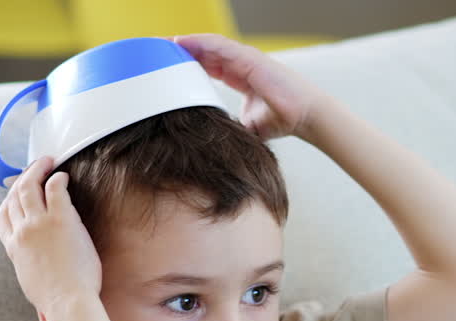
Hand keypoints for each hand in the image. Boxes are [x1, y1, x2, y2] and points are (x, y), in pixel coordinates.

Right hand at [0, 156, 101, 316]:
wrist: (67, 302)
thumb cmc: (56, 300)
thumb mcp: (31, 281)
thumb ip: (30, 265)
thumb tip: (35, 264)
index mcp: (13, 248)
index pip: (2, 215)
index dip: (9, 199)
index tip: (17, 191)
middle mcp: (22, 232)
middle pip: (14, 195)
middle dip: (22, 177)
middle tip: (35, 167)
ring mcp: (39, 224)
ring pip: (30, 186)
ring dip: (37, 169)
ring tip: (47, 162)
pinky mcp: (60, 219)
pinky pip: (55, 189)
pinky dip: (57, 178)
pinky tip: (63, 176)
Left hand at [172, 33, 327, 141]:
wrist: (303, 116)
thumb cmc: (280, 119)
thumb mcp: (246, 124)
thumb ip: (229, 127)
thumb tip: (211, 144)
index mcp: (237, 75)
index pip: (205, 63)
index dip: (185, 61)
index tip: (162, 65)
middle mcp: (239, 63)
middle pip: (203, 51)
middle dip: (179, 50)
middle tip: (152, 51)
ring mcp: (245, 58)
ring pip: (209, 44)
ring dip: (185, 42)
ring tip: (161, 43)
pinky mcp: (250, 58)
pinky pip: (222, 46)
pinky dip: (201, 42)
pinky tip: (183, 42)